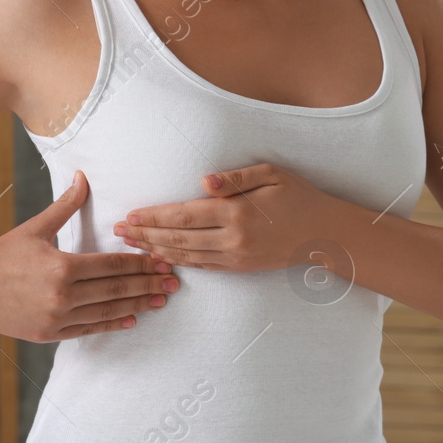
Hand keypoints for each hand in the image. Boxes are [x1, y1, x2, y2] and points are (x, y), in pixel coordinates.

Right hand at [0, 169, 179, 341]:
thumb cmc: (4, 253)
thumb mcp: (36, 227)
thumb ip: (66, 205)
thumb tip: (83, 176)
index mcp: (62, 266)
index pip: (114, 264)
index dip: (142, 263)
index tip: (163, 261)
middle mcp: (61, 295)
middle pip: (117, 289)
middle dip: (149, 285)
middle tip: (174, 283)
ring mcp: (55, 318)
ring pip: (107, 312)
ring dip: (138, 306)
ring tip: (161, 300)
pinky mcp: (48, 334)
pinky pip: (88, 329)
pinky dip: (112, 325)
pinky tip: (132, 320)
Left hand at [114, 161, 351, 272]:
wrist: (324, 233)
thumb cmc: (299, 197)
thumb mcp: (272, 174)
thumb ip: (235, 177)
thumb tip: (202, 180)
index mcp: (237, 213)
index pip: (184, 215)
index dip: (153, 216)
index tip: (130, 214)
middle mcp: (232, 239)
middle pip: (178, 238)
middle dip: (144, 235)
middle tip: (118, 231)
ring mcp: (235, 257)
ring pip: (185, 255)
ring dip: (154, 250)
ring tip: (131, 244)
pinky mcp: (240, 267)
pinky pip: (202, 266)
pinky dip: (177, 262)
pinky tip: (161, 257)